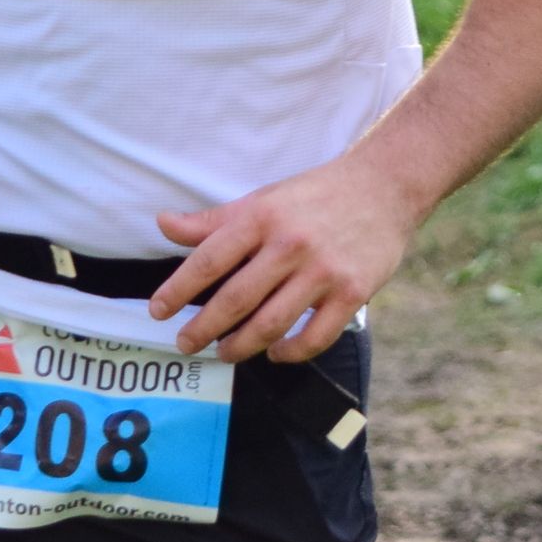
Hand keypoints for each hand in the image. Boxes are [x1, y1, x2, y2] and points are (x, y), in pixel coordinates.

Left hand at [147, 151, 422, 363]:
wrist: (384, 187)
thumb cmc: (314, 197)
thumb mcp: (262, 200)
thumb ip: (213, 221)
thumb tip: (163, 224)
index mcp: (262, 217)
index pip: (209, 259)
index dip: (179, 289)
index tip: (157, 312)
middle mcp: (290, 244)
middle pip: (236, 298)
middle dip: (204, 328)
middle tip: (185, 344)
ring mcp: (323, 270)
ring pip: (271, 323)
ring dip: (241, 346)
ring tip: (225, 353)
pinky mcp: (352, 292)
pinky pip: (315, 336)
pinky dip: (290, 352)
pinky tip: (274, 353)